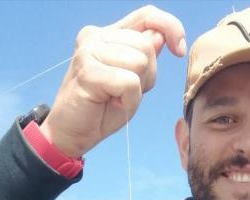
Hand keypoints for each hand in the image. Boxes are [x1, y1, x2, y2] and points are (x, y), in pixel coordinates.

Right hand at [41, 5, 185, 156]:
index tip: (179, 50)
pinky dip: (129, 101)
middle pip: (148, 46)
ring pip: (140, 63)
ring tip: (115, 99)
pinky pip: (130, 83)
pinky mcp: (88, 70)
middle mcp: (96, 36)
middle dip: (148, 75)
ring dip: (136, 90)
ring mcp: (89, 50)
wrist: (71, 134)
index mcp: (107, 35)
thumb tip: (160, 36)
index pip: (148, 15)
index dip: (170, 27)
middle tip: (124, 93)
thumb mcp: (132, 81)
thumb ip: (143, 56)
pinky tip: (111, 105)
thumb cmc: (100, 110)